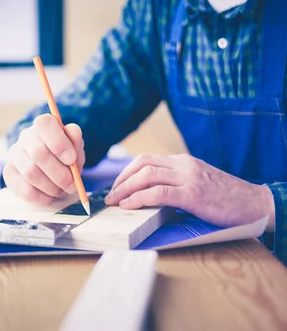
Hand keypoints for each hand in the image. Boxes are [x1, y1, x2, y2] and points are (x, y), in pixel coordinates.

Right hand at [3, 114, 85, 204]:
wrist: (50, 168)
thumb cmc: (63, 155)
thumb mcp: (74, 146)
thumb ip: (75, 139)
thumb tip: (72, 133)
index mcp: (42, 125)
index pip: (45, 125)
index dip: (59, 143)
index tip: (71, 160)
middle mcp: (25, 137)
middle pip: (38, 153)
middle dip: (59, 173)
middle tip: (72, 185)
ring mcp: (14, 154)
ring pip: (30, 172)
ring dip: (51, 187)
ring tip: (61, 191)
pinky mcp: (9, 173)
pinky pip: (24, 189)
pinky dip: (41, 197)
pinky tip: (50, 196)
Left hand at [105, 153, 275, 230]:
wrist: (255, 204)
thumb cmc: (225, 198)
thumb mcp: (196, 183)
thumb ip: (175, 183)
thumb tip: (146, 195)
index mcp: (182, 161)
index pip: (146, 159)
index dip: (126, 172)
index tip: (116, 185)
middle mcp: (183, 165)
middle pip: (142, 164)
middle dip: (121, 180)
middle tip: (110, 196)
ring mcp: (188, 178)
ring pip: (147, 175)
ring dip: (126, 189)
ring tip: (115, 202)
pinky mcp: (193, 194)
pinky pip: (159, 192)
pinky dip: (140, 198)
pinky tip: (129, 206)